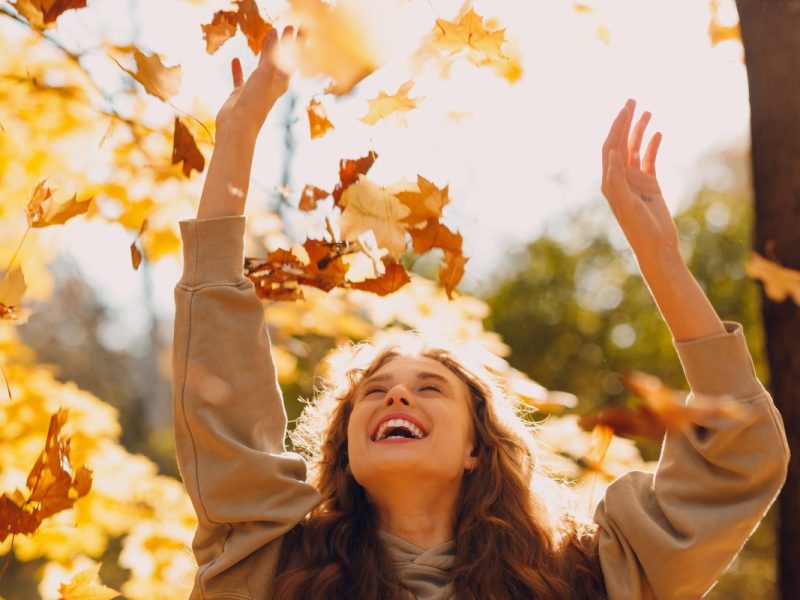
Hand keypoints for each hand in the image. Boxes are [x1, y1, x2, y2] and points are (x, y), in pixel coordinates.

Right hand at [215, 26, 297, 138]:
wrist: (238, 127)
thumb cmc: (255, 103)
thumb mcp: (265, 74)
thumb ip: (270, 54)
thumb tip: (275, 31)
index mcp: (280, 84)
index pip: (291, 59)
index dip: (295, 44)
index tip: (298, 29)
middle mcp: (270, 87)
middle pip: (279, 62)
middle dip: (284, 45)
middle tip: (287, 27)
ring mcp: (255, 91)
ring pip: (261, 69)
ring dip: (263, 55)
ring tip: (264, 40)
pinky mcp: (240, 96)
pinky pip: (240, 80)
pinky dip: (238, 70)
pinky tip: (235, 59)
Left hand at [601, 99, 679, 266]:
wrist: (656, 245)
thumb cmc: (638, 228)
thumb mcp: (625, 203)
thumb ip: (617, 179)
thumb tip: (612, 152)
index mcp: (610, 181)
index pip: (610, 147)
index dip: (616, 127)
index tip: (625, 109)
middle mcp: (619, 178)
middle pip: (620, 143)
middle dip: (625, 122)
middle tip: (632, 100)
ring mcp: (635, 180)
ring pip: (635, 149)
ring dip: (639, 130)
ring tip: (647, 111)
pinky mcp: (650, 184)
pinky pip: (649, 160)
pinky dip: (653, 146)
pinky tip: (658, 132)